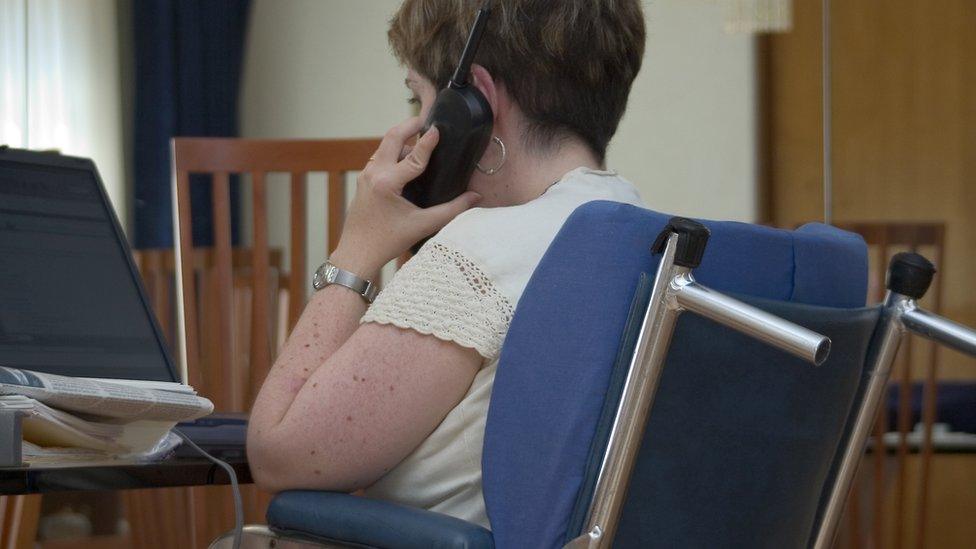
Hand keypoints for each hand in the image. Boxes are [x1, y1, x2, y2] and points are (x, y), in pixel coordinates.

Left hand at [330, 117, 481, 278]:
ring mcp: (366, 176)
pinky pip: (379, 158)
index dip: (428, 141)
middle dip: (408, 126)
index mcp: (388, 183)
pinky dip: (392, 151)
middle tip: (425, 120)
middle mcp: (374, 174)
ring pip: (384, 147)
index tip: (438, 128)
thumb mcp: (423, 225)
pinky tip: (405, 157)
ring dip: (400, 138)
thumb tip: (475, 198)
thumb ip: (451, 210)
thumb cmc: (388, 242)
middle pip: (392, 138)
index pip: (414, 156)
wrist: (357, 254)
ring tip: (418, 136)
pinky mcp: (363, 181)